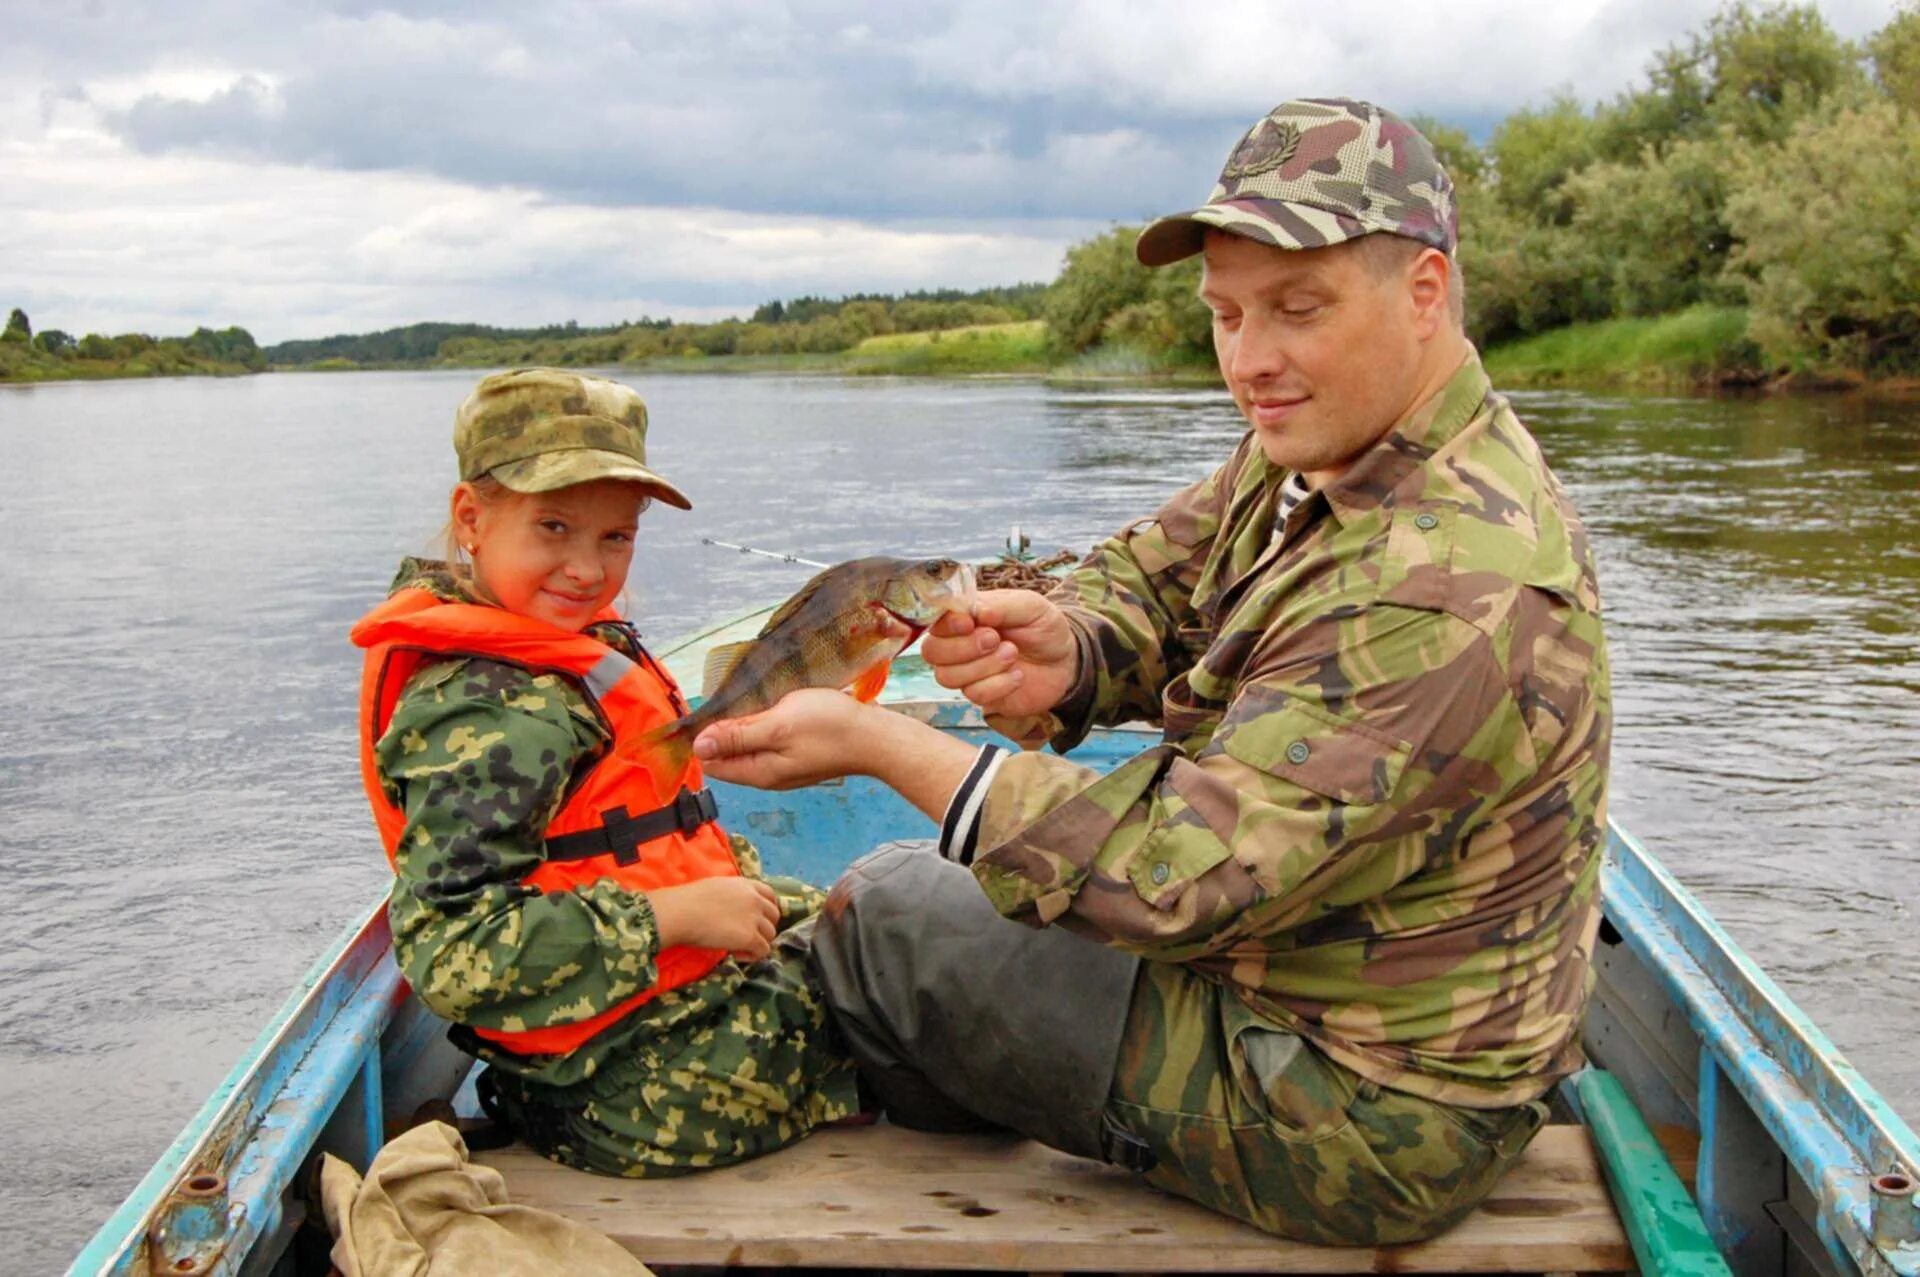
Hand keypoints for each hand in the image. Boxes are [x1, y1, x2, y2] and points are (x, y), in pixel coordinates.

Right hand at [649, 876, 780, 961]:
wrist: (680, 913)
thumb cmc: (688, 901)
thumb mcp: (716, 888)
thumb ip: (732, 896)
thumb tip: (732, 911)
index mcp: (746, 884)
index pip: (770, 895)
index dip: (766, 910)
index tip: (756, 920)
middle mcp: (755, 899)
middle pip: (774, 916)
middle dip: (763, 927)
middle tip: (744, 936)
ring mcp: (754, 918)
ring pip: (770, 934)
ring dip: (757, 943)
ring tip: (736, 947)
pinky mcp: (750, 937)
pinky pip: (763, 951)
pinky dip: (752, 956)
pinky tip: (735, 954)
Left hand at [692, 688, 880, 790]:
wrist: (875, 737)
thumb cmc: (829, 728)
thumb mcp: (777, 726)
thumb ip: (737, 736)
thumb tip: (699, 745)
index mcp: (757, 772)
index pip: (711, 761)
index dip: (706, 736)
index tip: (714, 708)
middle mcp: (767, 774)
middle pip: (729, 753)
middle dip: (727, 728)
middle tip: (740, 699)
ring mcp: (784, 766)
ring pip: (750, 745)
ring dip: (748, 723)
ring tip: (760, 700)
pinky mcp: (798, 755)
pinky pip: (770, 740)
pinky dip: (767, 723)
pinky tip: (778, 707)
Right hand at [920, 589, 1077, 720]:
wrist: (1066, 662)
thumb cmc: (1044, 628)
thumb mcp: (1031, 606)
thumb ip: (1003, 606)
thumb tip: (977, 612)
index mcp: (966, 616)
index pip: (935, 621)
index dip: (946, 625)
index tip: (969, 623)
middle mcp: (959, 644)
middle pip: (932, 652)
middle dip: (963, 648)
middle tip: (996, 639)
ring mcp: (967, 671)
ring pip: (947, 677)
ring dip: (983, 666)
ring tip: (1012, 654)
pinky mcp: (981, 694)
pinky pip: (974, 694)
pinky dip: (999, 684)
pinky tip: (1018, 675)